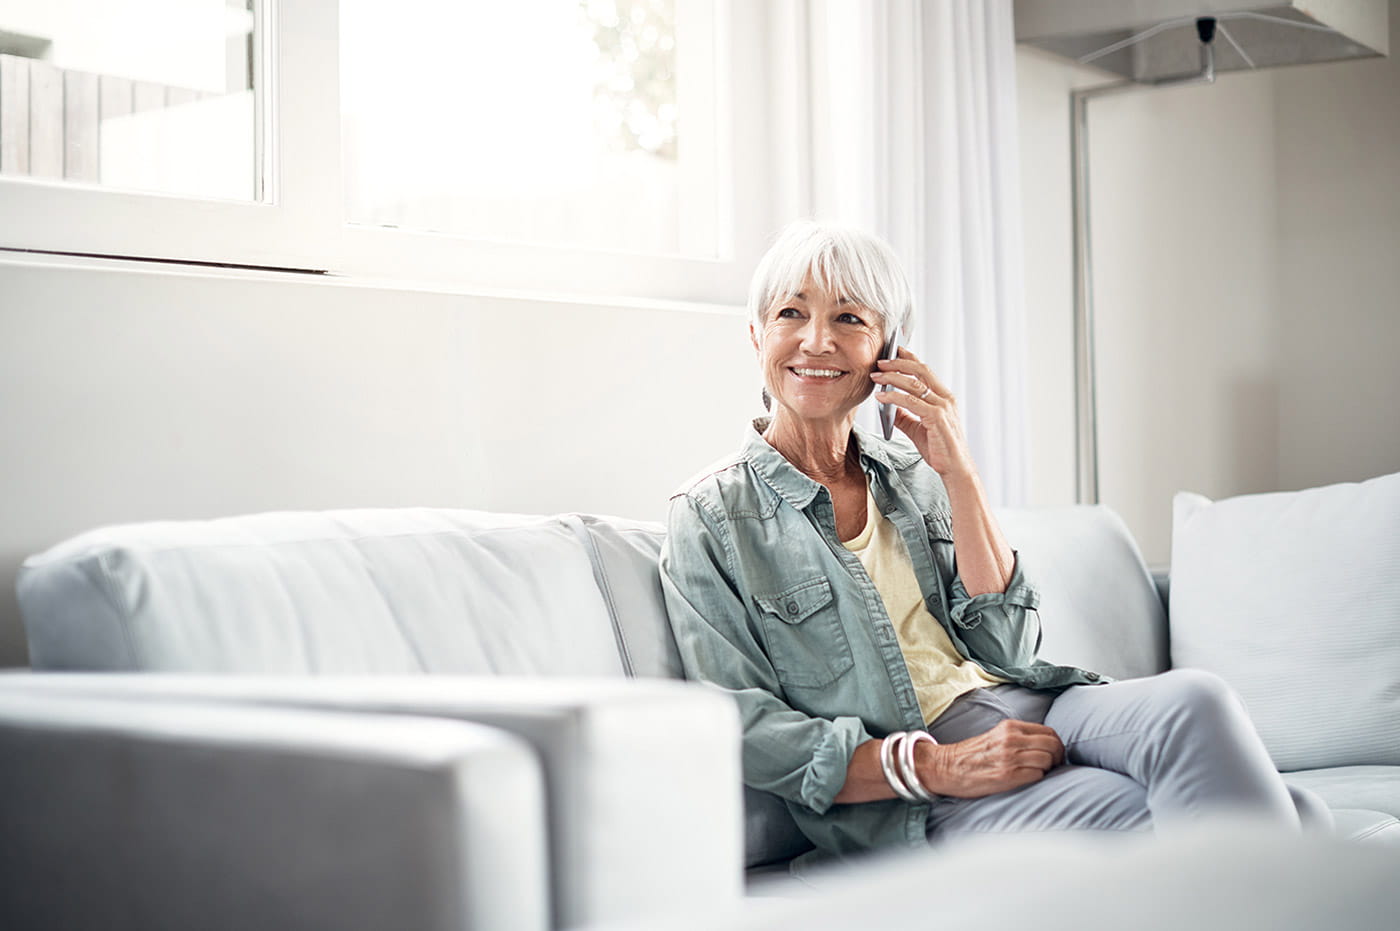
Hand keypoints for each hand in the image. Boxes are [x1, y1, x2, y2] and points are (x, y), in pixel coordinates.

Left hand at [871, 348, 973, 477]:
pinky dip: (894, 397)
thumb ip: (904, 415)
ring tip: (875, 376)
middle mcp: (945, 398)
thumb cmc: (939, 449)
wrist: (955, 468)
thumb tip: (887, 405)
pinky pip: (911, 402)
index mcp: (943, 397)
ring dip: (892, 377)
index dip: (909, 358)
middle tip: (880, 361)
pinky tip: (881, 397)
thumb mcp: (917, 428)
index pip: (925, 371)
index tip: (894, 350)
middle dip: (898, 363)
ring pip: (914, 384)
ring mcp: (943, 407)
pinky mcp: (937, 418)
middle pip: (920, 371)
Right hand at [917, 719, 1064, 798]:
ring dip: (1049, 769)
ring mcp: (1010, 757)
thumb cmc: (972, 756)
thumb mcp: (996, 736)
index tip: (1054, 755)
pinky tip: (1030, 780)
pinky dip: (1039, 779)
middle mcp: (1011, 739)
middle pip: (1053, 744)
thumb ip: (1018, 737)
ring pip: (1048, 759)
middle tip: (1053, 766)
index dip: (1057, 744)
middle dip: (1058, 757)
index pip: (1049, 731)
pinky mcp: (1008, 775)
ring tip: (1041, 774)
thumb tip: (1044, 746)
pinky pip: (1038, 775)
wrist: (947, 767)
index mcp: (1010, 727)